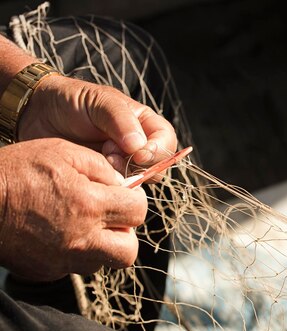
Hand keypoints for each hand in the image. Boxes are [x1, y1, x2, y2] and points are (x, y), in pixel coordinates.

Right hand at [0, 138, 147, 280]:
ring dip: (102, 245)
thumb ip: (101, 168)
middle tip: (111, 218)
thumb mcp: (61, 152)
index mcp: (89, 205)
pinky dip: (75, 254)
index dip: (134, 200)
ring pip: (103, 262)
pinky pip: (74, 268)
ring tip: (84, 225)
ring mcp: (63, 259)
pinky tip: (61, 234)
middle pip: (129, 250)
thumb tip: (124, 184)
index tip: (124, 195)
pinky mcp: (46, 271)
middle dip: (126, 233)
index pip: (138, 212)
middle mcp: (81, 239)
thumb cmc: (15, 171)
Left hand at [17, 75, 177, 176]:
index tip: (138, 153)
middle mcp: (138, 146)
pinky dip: (108, 186)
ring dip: (123, 177)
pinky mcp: (106, 179)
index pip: (166, 140)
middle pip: (157, 165)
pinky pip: (118, 190)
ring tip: (100, 162)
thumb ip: (121, 120)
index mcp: (144, 123)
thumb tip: (139, 147)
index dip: (158, 150)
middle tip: (111, 156)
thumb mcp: (99, 101)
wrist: (38, 114)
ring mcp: (122, 164)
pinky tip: (92, 173)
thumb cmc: (71, 101)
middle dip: (138, 165)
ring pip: (139, 181)